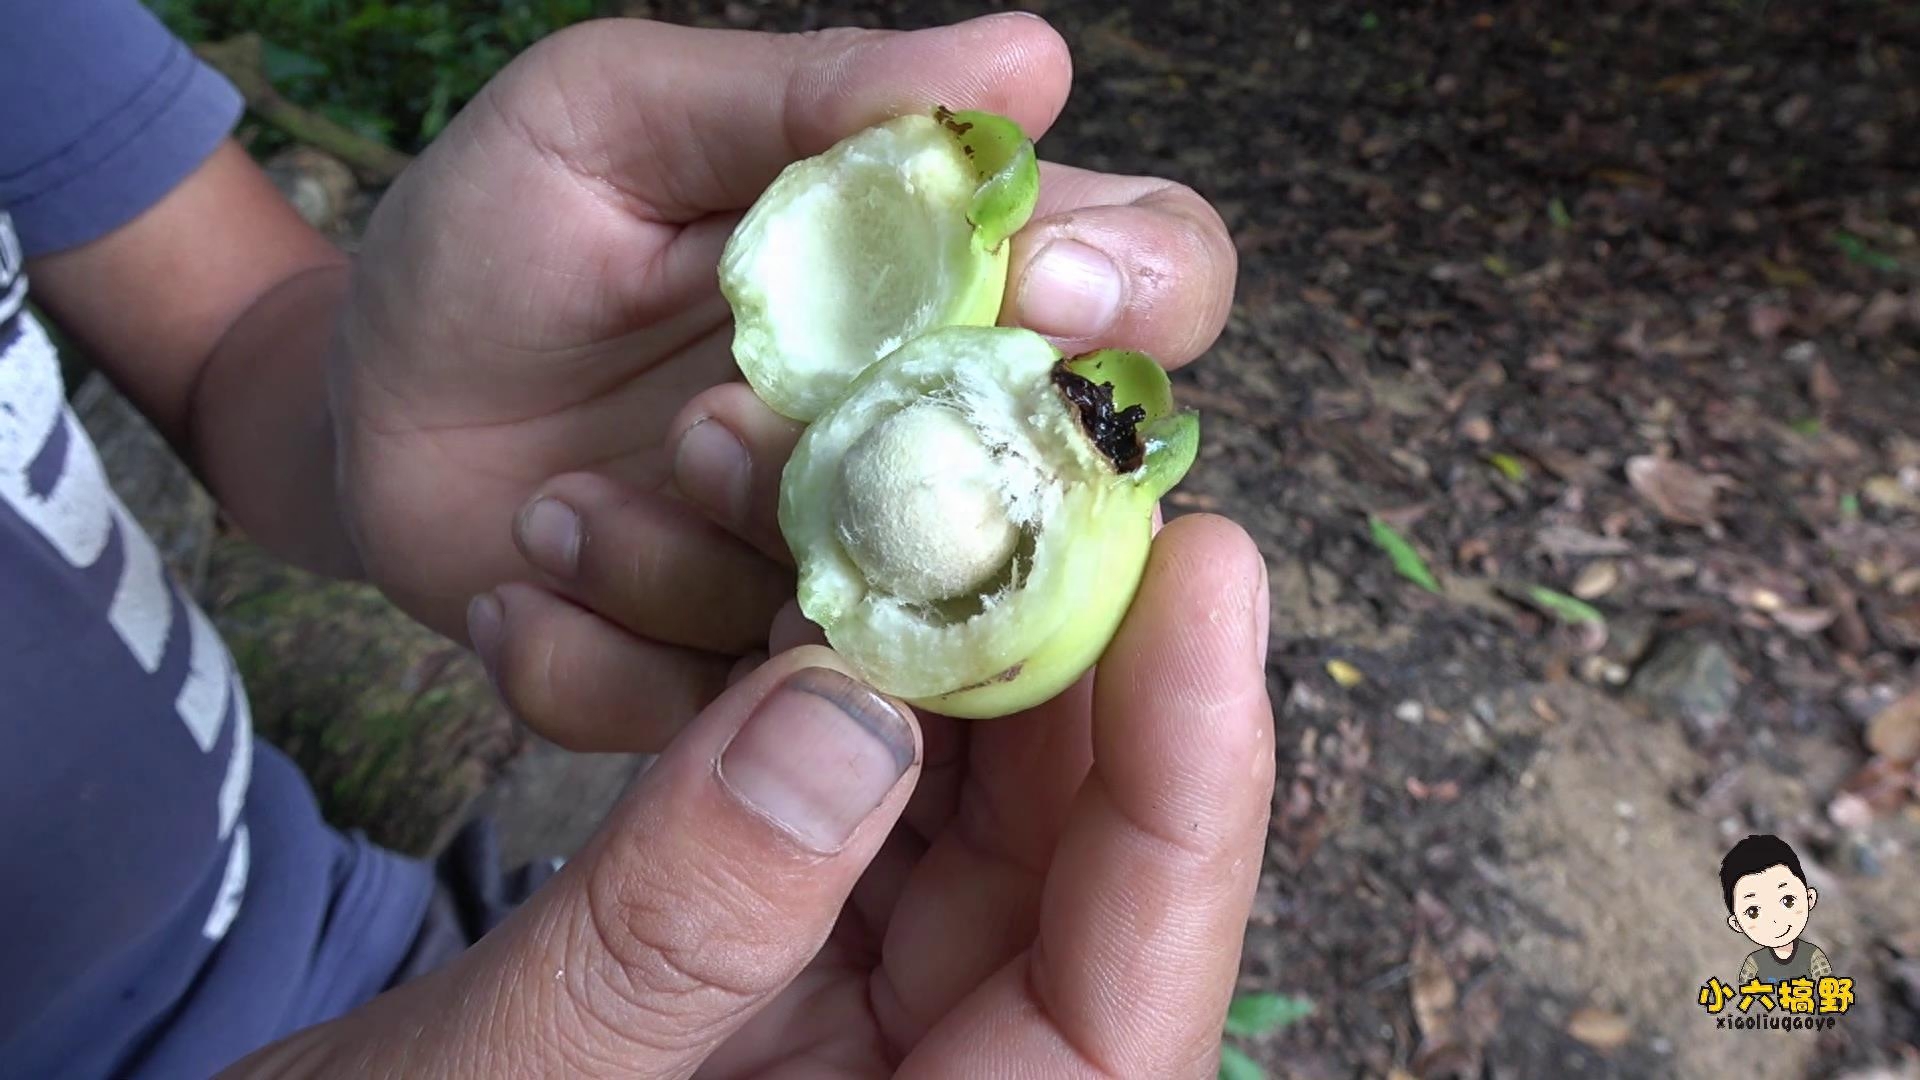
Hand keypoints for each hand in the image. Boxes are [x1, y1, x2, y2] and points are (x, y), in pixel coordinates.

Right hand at [224, 513, 1272, 1078]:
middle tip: (1008, 440)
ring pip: (952, 782)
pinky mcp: (787, 941)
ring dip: (889, 610)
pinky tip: (750, 532)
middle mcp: (944, 1073)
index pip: (1130, 988)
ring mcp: (871, 1006)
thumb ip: (676, 931)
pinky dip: (796, 653)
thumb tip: (844, 712)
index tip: (1204, 568)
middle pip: (1063, 846)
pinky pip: (841, 774)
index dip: (1190, 774)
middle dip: (1028, 629)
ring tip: (805, 449)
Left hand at [330, 13, 1235, 748]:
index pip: (1149, 278)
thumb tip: (1028, 58)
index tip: (1042, 288)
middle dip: (907, 482)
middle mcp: (934, 446)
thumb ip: (803, 97)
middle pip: (1072, 495)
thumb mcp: (612, 121)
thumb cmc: (499, 237)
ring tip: (561, 504)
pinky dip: (606, 661)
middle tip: (711, 427)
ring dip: (708, 569)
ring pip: (893, 634)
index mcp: (947, 289)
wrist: (370, 409)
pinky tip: (520, 590)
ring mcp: (852, 582)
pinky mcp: (748, 693)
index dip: (1140, 290)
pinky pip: (733, 724)